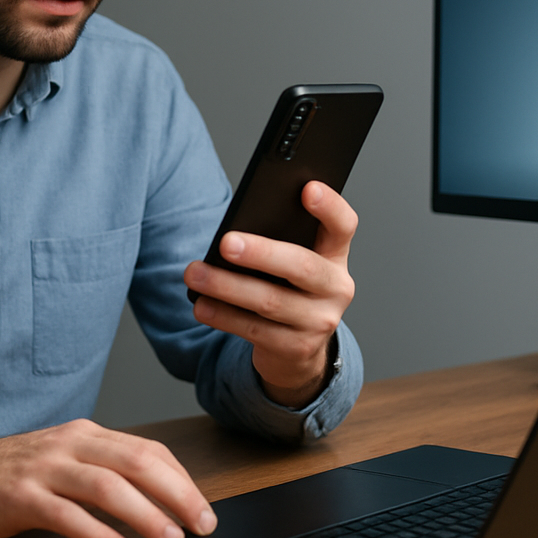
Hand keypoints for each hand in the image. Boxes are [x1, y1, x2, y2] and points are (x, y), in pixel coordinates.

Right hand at [0, 419, 215, 537]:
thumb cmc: (8, 473)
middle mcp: (70, 444)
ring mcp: (44, 468)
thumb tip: (156, 503)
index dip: (182, 480)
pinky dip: (97, 533)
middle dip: (177, 495)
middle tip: (201, 525)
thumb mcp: (63, 462)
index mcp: (86, 434)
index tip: (203, 509)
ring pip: (108, 486)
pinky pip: (66, 514)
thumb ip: (103, 474)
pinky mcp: (19, 495)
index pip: (149, 451)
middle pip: (137, 464)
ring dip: (146, 515)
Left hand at [183, 181, 357, 408]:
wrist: (298, 349)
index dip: (330, 206)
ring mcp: (320, 322)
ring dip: (227, 286)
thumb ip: (278, 241)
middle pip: (302, 266)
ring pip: (270, 301)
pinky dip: (224, 316)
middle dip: (261, 253)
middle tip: (226, 242)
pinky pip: (255, 331)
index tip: (307, 188)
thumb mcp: (291, 263)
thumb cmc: (287, 289)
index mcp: (335, 256)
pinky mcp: (297, 349)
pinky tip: (201, 305)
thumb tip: (233, 229)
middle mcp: (335, 288)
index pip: (343, 226)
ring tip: (194, 273)